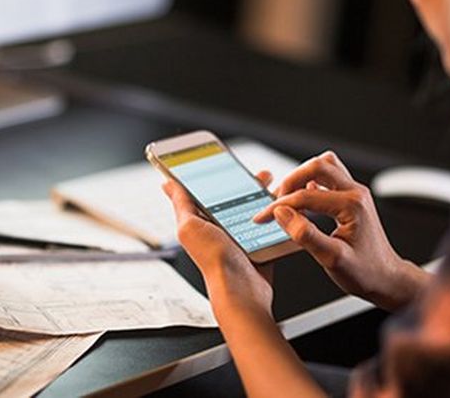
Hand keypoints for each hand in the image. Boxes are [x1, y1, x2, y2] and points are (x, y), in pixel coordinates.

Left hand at [162, 171, 274, 317]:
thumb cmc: (214, 262)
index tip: (222, 159)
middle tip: (255, 173)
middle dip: (245, 182)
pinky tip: (281, 205)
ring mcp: (241, 235)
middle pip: (234, 196)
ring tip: (271, 186)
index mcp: (201, 221)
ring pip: (253, 207)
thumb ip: (181, 204)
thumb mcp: (190, 227)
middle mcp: (220, 228)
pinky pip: (268, 224)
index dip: (213, 175)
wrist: (241, 291)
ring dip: (263, 195)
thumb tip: (168, 184)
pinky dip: (275, 214)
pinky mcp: (259, 243)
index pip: (206, 191)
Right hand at [253, 151, 427, 310]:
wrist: (387, 279)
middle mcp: (356, 193)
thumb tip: (282, 214)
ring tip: (288, 197)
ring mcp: (356, 193)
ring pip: (325, 166)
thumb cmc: (365, 273)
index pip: (306, 195)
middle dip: (290, 181)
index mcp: (352, 205)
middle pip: (317, 165)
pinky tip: (303, 200)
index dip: (278, 205)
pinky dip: (311, 182)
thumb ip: (304, 235)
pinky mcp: (353, 198)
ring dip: (302, 176)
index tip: (262, 217)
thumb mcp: (331, 259)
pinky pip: (330, 177)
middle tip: (275, 201)